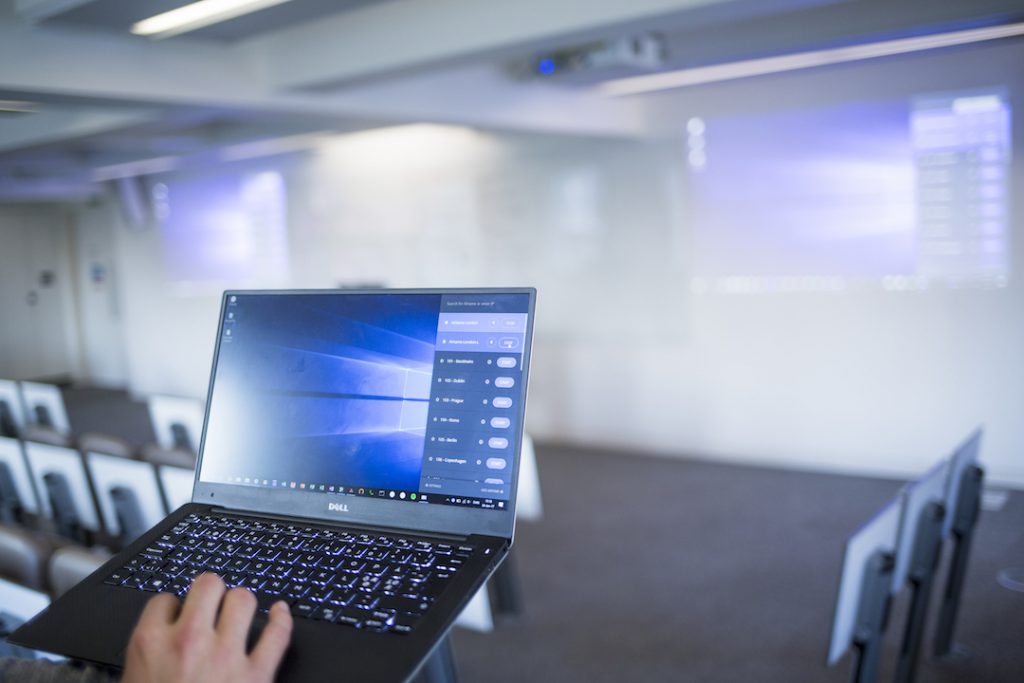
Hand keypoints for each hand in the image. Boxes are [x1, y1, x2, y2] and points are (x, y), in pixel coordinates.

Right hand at [121, 573, 292, 682]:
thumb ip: (145, 660)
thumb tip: (155, 646)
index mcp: (150, 645)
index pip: (164, 600)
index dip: (173, 607)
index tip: (177, 615)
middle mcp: (189, 641)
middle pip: (208, 585)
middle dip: (211, 592)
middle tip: (212, 604)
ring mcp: (226, 656)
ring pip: (243, 599)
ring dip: (242, 603)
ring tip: (239, 611)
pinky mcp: (257, 675)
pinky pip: (278, 634)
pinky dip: (282, 619)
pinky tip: (280, 612)